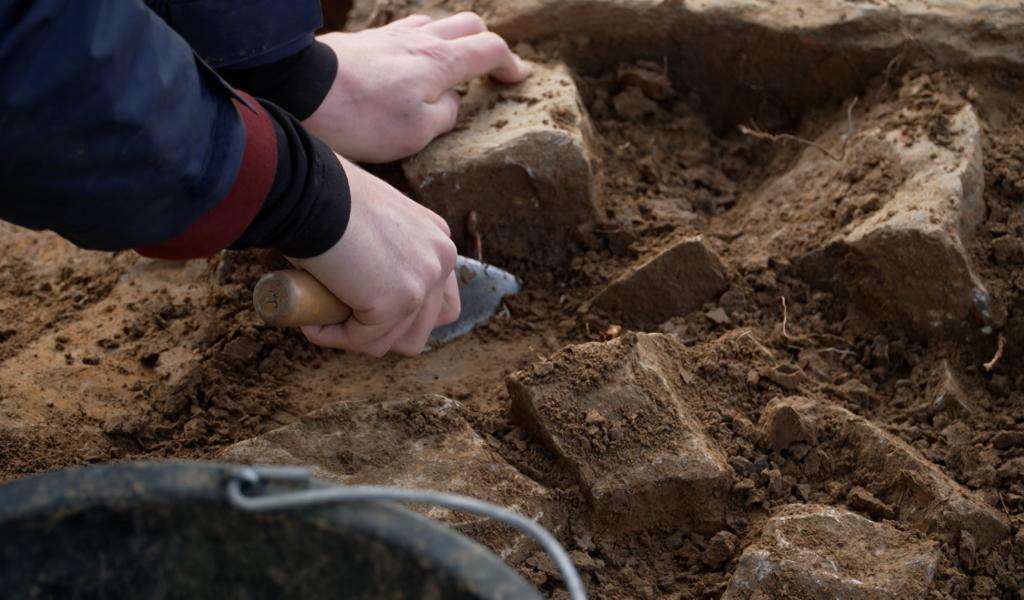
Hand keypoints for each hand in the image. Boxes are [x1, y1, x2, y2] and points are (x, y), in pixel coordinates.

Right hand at [287, 155, 459, 356]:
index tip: (368, 311)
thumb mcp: (372, 222)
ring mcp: (422, 282)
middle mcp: (440, 258)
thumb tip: (366, 287)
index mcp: (437, 238)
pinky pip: (363, 341)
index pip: (440, 298)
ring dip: (358, 338)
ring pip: (396, 340)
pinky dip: (333, 336)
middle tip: (345, 320)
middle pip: (426, 324)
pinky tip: (312, 322)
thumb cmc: (325, 197)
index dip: (404, 314)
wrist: (308, 191)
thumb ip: (385, 251)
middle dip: (384, 332)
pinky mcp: (395, 302)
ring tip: (324, 320)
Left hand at [303, 12, 530, 162]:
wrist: (301, 91)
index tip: (518, 77)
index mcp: (441, 62)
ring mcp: (391, 35)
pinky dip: (419, 42)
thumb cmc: (361, 118)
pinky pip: (404, 30)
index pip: (490, 50)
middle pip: (468, 24)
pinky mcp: (365, 40)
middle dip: (486, 43)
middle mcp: (420, 40)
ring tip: (449, 64)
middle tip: (489, 68)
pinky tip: (408, 61)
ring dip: (451, 39)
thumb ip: (445, 114)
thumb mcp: (417, 132)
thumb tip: (452, 102)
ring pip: (435, 22)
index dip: (509, 63)